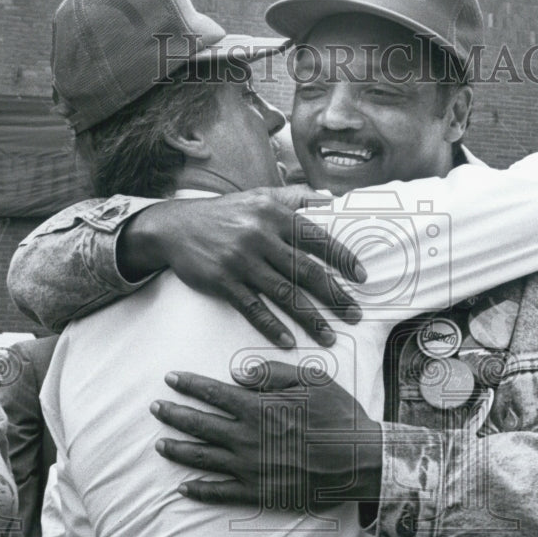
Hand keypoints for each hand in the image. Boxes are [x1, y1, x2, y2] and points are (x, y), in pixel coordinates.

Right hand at [120, 186, 365, 347]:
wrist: (175, 227)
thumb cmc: (225, 213)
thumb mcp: (259, 195)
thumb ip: (296, 197)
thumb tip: (332, 198)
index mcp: (274, 214)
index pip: (317, 238)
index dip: (343, 258)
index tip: (362, 277)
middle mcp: (260, 236)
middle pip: (306, 270)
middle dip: (335, 295)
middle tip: (356, 314)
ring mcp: (241, 260)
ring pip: (283, 293)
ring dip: (310, 318)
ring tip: (330, 336)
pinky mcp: (222, 281)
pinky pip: (253, 308)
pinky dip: (271, 326)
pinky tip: (288, 341)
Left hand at [150, 363, 382, 506]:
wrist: (359, 461)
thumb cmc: (339, 417)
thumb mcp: (312, 381)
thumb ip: (273, 373)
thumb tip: (239, 373)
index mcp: (259, 407)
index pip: (213, 393)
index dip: (189, 385)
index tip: (171, 378)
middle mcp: (247, 438)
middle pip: (200, 425)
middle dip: (174, 414)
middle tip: (156, 408)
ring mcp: (250, 467)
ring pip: (203, 458)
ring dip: (178, 450)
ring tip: (160, 445)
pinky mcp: (259, 492)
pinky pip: (221, 492)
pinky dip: (200, 490)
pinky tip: (185, 487)